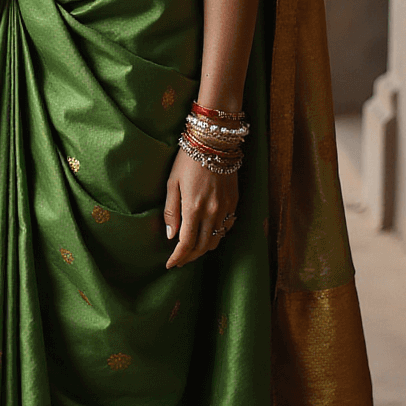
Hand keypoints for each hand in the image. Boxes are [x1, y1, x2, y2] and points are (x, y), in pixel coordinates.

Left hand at [164, 150, 237, 269]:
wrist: (214, 141)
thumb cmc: (188, 159)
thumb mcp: (172, 182)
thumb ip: (171, 211)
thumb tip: (171, 236)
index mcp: (194, 207)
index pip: (186, 243)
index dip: (178, 257)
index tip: (170, 264)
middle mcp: (212, 211)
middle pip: (203, 246)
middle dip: (190, 257)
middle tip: (180, 260)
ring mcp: (226, 207)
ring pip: (217, 239)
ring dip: (204, 249)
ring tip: (192, 250)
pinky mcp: (234, 202)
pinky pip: (227, 227)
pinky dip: (217, 235)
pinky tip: (209, 233)